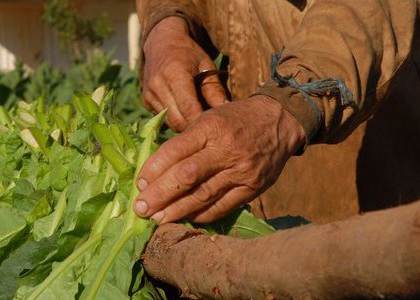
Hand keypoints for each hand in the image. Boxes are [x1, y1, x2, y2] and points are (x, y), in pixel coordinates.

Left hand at [133, 95, 306, 223]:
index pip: (175, 151)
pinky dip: (201, 214)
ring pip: (203, 195)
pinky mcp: (253, 188)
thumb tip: (154, 170)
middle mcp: (226, 150)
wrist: (280, 121)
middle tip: (140, 208)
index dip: (154, 169)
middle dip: (160, 195)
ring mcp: (241, 171)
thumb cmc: (236, 119)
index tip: (139, 184)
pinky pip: (222, 206)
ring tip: (157, 218)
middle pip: (186, 177)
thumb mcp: (209, 117)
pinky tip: (184, 217)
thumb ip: (186, 141)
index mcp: (211, 127)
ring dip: (176, 210)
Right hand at [142, 16, 228, 131]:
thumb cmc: (189, 54)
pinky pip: (162, 118)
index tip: (214, 124)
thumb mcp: (206, 66)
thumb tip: (225, 110)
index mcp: (175, 74)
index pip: (189, 109)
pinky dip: (175, 119)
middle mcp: (158, 86)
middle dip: (194, 125)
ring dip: (184, 124)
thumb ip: (215, 90)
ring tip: (197, 117)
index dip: (201, 120)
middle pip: (178, 120)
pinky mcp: (146, 101)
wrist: (161, 43)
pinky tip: (184, 111)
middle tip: (208, 124)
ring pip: (170, 122)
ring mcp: (149, 94)